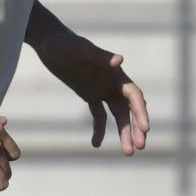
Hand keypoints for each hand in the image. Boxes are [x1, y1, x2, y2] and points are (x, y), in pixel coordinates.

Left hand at [34, 34, 150, 154]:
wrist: (49, 42)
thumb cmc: (64, 43)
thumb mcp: (80, 50)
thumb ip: (100, 56)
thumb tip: (120, 61)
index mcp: (116, 74)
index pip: (134, 96)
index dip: (141, 112)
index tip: (145, 129)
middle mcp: (114, 83)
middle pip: (130, 110)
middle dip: (137, 128)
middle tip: (139, 147)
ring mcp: (103, 90)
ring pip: (118, 116)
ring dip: (124, 133)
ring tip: (128, 153)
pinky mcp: (90, 95)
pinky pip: (99, 116)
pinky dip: (99, 129)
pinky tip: (96, 144)